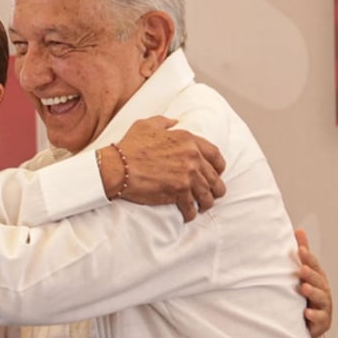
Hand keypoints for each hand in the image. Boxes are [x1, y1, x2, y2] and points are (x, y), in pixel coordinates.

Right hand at [102, 116, 226, 221]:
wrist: (117, 167)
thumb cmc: (129, 146)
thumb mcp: (146, 125)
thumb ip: (164, 122)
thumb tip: (174, 121)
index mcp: (188, 140)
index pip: (215, 154)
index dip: (219, 167)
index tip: (217, 173)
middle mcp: (192, 157)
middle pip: (214, 177)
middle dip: (216, 188)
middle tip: (214, 194)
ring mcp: (187, 176)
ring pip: (206, 194)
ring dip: (206, 203)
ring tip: (202, 207)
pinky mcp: (179, 192)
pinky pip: (191, 206)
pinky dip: (191, 213)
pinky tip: (188, 215)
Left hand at [295, 228, 332, 337]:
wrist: (311, 322)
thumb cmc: (307, 294)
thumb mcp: (304, 272)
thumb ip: (303, 252)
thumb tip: (299, 229)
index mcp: (318, 277)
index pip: (314, 265)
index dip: (308, 258)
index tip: (301, 250)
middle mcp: (323, 290)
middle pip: (319, 280)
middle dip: (311, 274)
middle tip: (302, 269)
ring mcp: (324, 306)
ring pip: (321, 298)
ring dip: (313, 292)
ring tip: (304, 288)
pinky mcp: (322, 321)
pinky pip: (319, 318)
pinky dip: (313, 315)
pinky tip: (306, 313)